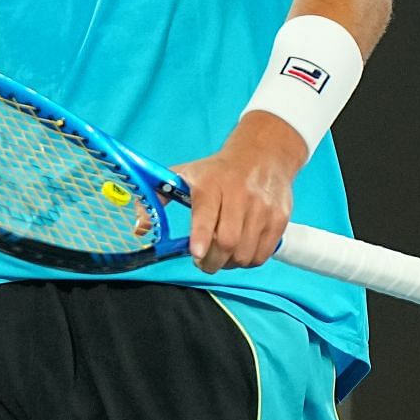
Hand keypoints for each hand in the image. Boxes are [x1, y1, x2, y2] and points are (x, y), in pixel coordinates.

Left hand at [161, 112, 307, 272]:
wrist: (262, 154)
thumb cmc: (216, 171)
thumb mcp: (185, 174)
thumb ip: (159, 199)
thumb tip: (140, 228)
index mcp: (211, 184)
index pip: (207, 213)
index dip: (201, 236)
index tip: (196, 253)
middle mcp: (239, 195)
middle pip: (227, 241)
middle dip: (211, 261)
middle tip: (203, 262)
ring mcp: (262, 208)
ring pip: (245, 252)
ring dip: (229, 264)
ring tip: (221, 256)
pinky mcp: (279, 218)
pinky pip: (262, 254)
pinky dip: (248, 261)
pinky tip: (239, 252)